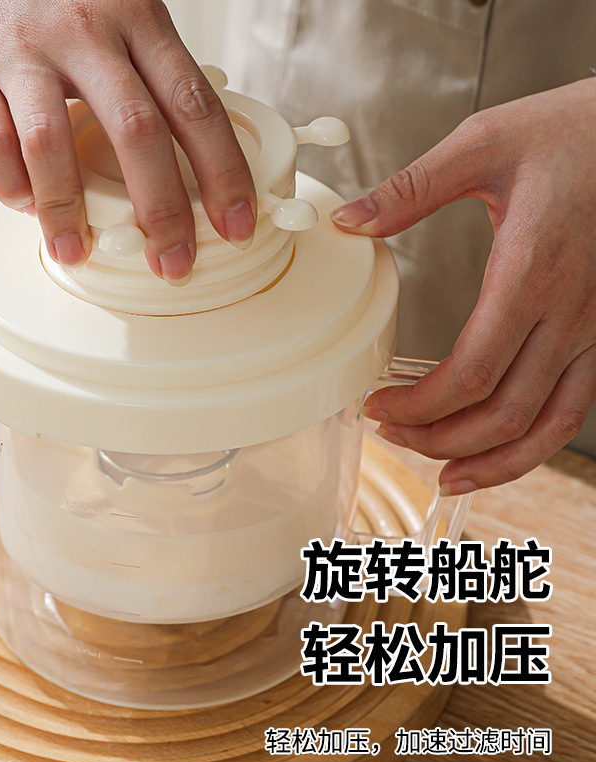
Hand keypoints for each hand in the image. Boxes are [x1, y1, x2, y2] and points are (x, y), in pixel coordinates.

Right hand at [0, 0, 255, 283]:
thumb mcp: (124, 12)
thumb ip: (151, 78)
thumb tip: (187, 166)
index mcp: (139, 18)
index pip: (194, 105)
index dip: (223, 174)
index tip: (237, 226)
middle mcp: (86, 31)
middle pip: (137, 131)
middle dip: (162, 210)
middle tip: (173, 264)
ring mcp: (24, 48)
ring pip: (53, 142)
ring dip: (68, 211)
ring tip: (76, 253)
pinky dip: (11, 185)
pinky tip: (27, 207)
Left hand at [331, 78, 595, 493]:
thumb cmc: (578, 131)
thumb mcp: (485, 144)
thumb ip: (410, 190)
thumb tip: (348, 221)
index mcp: (529, 275)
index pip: (467, 376)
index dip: (416, 407)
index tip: (375, 406)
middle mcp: (568, 316)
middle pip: (501, 415)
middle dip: (438, 439)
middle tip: (390, 435)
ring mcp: (593, 331)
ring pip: (546, 427)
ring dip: (492, 461)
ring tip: (442, 474)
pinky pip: (572, 407)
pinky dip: (534, 442)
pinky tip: (500, 450)